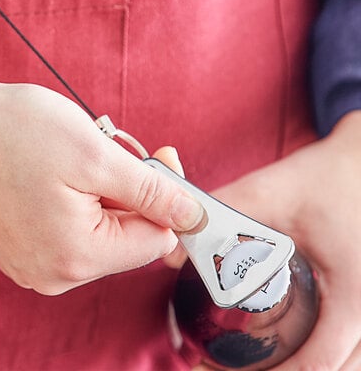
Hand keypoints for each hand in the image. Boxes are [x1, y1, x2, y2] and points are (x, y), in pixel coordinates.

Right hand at [0, 34, 204, 295]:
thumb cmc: (15, 132)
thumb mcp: (96, 155)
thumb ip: (152, 192)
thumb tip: (195, 219)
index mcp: (77, 257)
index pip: (155, 240)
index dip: (164, 195)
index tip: (155, 154)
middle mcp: (52, 273)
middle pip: (125, 236)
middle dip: (128, 188)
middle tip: (109, 143)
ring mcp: (29, 263)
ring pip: (97, 229)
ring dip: (100, 189)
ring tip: (73, 153)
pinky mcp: (15, 247)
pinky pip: (67, 228)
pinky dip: (73, 196)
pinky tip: (52, 167)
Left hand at [163, 111, 360, 369]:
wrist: (360, 163)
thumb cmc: (321, 178)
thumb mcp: (266, 193)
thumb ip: (218, 213)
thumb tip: (172, 246)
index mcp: (352, 294)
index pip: (317, 365)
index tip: (219, 369)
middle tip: (226, 366)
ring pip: (348, 364)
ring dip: (302, 366)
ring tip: (251, 357)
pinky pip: (350, 347)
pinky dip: (319, 352)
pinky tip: (285, 340)